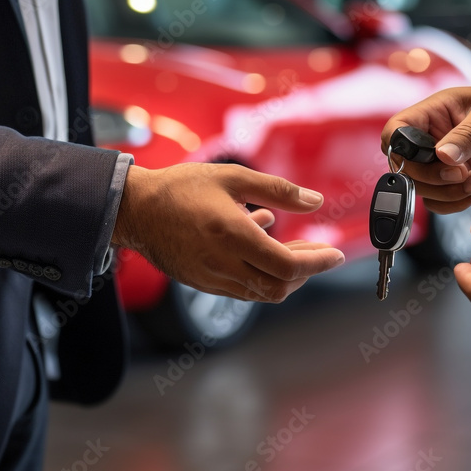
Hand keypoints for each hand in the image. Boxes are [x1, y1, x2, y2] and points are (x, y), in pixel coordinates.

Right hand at [111, 163, 344, 302]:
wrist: (133, 209)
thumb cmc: (181, 188)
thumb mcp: (234, 177)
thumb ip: (279, 190)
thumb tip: (315, 201)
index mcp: (233, 237)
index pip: (288, 266)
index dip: (318, 263)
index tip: (337, 255)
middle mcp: (223, 264)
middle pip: (280, 286)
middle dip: (306, 272)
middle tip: (320, 252)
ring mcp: (211, 278)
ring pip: (262, 292)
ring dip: (285, 275)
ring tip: (296, 249)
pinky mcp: (201, 282)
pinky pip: (242, 288)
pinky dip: (262, 274)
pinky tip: (263, 245)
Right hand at [381, 85, 470, 213]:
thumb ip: (469, 133)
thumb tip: (441, 156)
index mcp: (434, 111)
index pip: (395, 131)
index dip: (402, 150)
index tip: (433, 158)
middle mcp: (432, 138)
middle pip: (405, 168)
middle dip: (432, 178)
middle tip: (462, 173)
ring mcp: (444, 164)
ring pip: (423, 190)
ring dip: (448, 193)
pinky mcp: (459, 183)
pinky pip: (442, 203)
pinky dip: (458, 203)